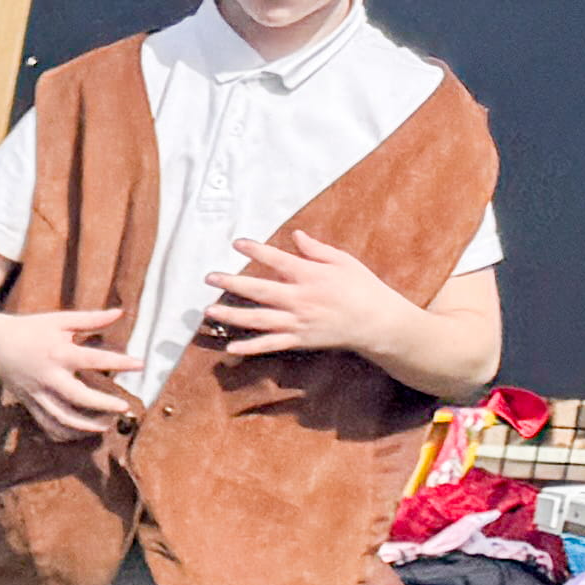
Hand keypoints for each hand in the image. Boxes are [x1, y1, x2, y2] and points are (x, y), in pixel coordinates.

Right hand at [0, 299, 137, 438]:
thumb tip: (120, 313)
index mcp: (58, 353)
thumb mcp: (60, 320)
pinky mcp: (28, 403)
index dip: (119, 363)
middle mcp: (47, 376)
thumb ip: (91, 319)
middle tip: (124, 407)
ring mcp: (36, 393)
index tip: (140, 365)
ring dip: (85, 426)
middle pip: (78, 397)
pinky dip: (64, 432)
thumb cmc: (30, 329)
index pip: (94, 359)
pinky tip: (81, 432)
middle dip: (102, 404)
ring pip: (61, 417)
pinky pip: (47, 423)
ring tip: (105, 426)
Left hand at [198, 230, 415, 366]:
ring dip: (231, 316)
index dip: (255, 251)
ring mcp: (297, 322)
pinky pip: (270, 345)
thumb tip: (296, 235)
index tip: (237, 244)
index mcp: (310, 275)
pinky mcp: (298, 340)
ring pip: (257, 319)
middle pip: (258, 290)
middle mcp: (299, 298)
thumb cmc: (362, 287)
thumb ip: (316, 250)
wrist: (376, 321)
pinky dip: (250, 348)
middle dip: (231, 283)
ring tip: (208, 311)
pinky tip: (229, 349)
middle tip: (210, 278)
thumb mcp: (343, 261)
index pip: (276, 260)